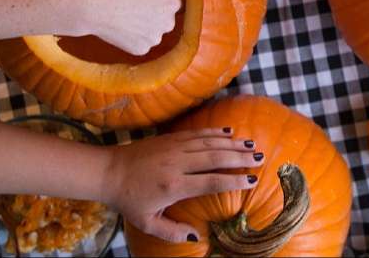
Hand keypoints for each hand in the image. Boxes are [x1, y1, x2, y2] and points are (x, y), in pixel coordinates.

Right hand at [71, 0, 180, 55]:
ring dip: (145, 29)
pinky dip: (133, 39)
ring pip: (153, 33)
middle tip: (137, 10)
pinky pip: (141, 44)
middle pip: (166, 20)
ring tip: (126, 19)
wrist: (94, 6)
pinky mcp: (141, 50)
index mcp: (172, 2)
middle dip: (155, 16)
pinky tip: (121, 30)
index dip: (159, 0)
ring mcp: (155, 38)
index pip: (173, 3)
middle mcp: (169, 22)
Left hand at [103, 129, 262, 242]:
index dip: (232, 181)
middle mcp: (176, 163)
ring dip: (231, 143)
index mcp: (173, 186)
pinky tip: (228, 133)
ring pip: (208, 142)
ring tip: (251, 145)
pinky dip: (214, 132)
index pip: (210, 182)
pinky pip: (197, 133)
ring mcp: (174, 147)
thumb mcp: (148, 223)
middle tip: (259, 158)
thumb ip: (173, 232)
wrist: (109, 171)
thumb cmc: (129, 201)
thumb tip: (198, 237)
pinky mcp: (170, 137)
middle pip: (214, 158)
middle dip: (239, 158)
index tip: (251, 180)